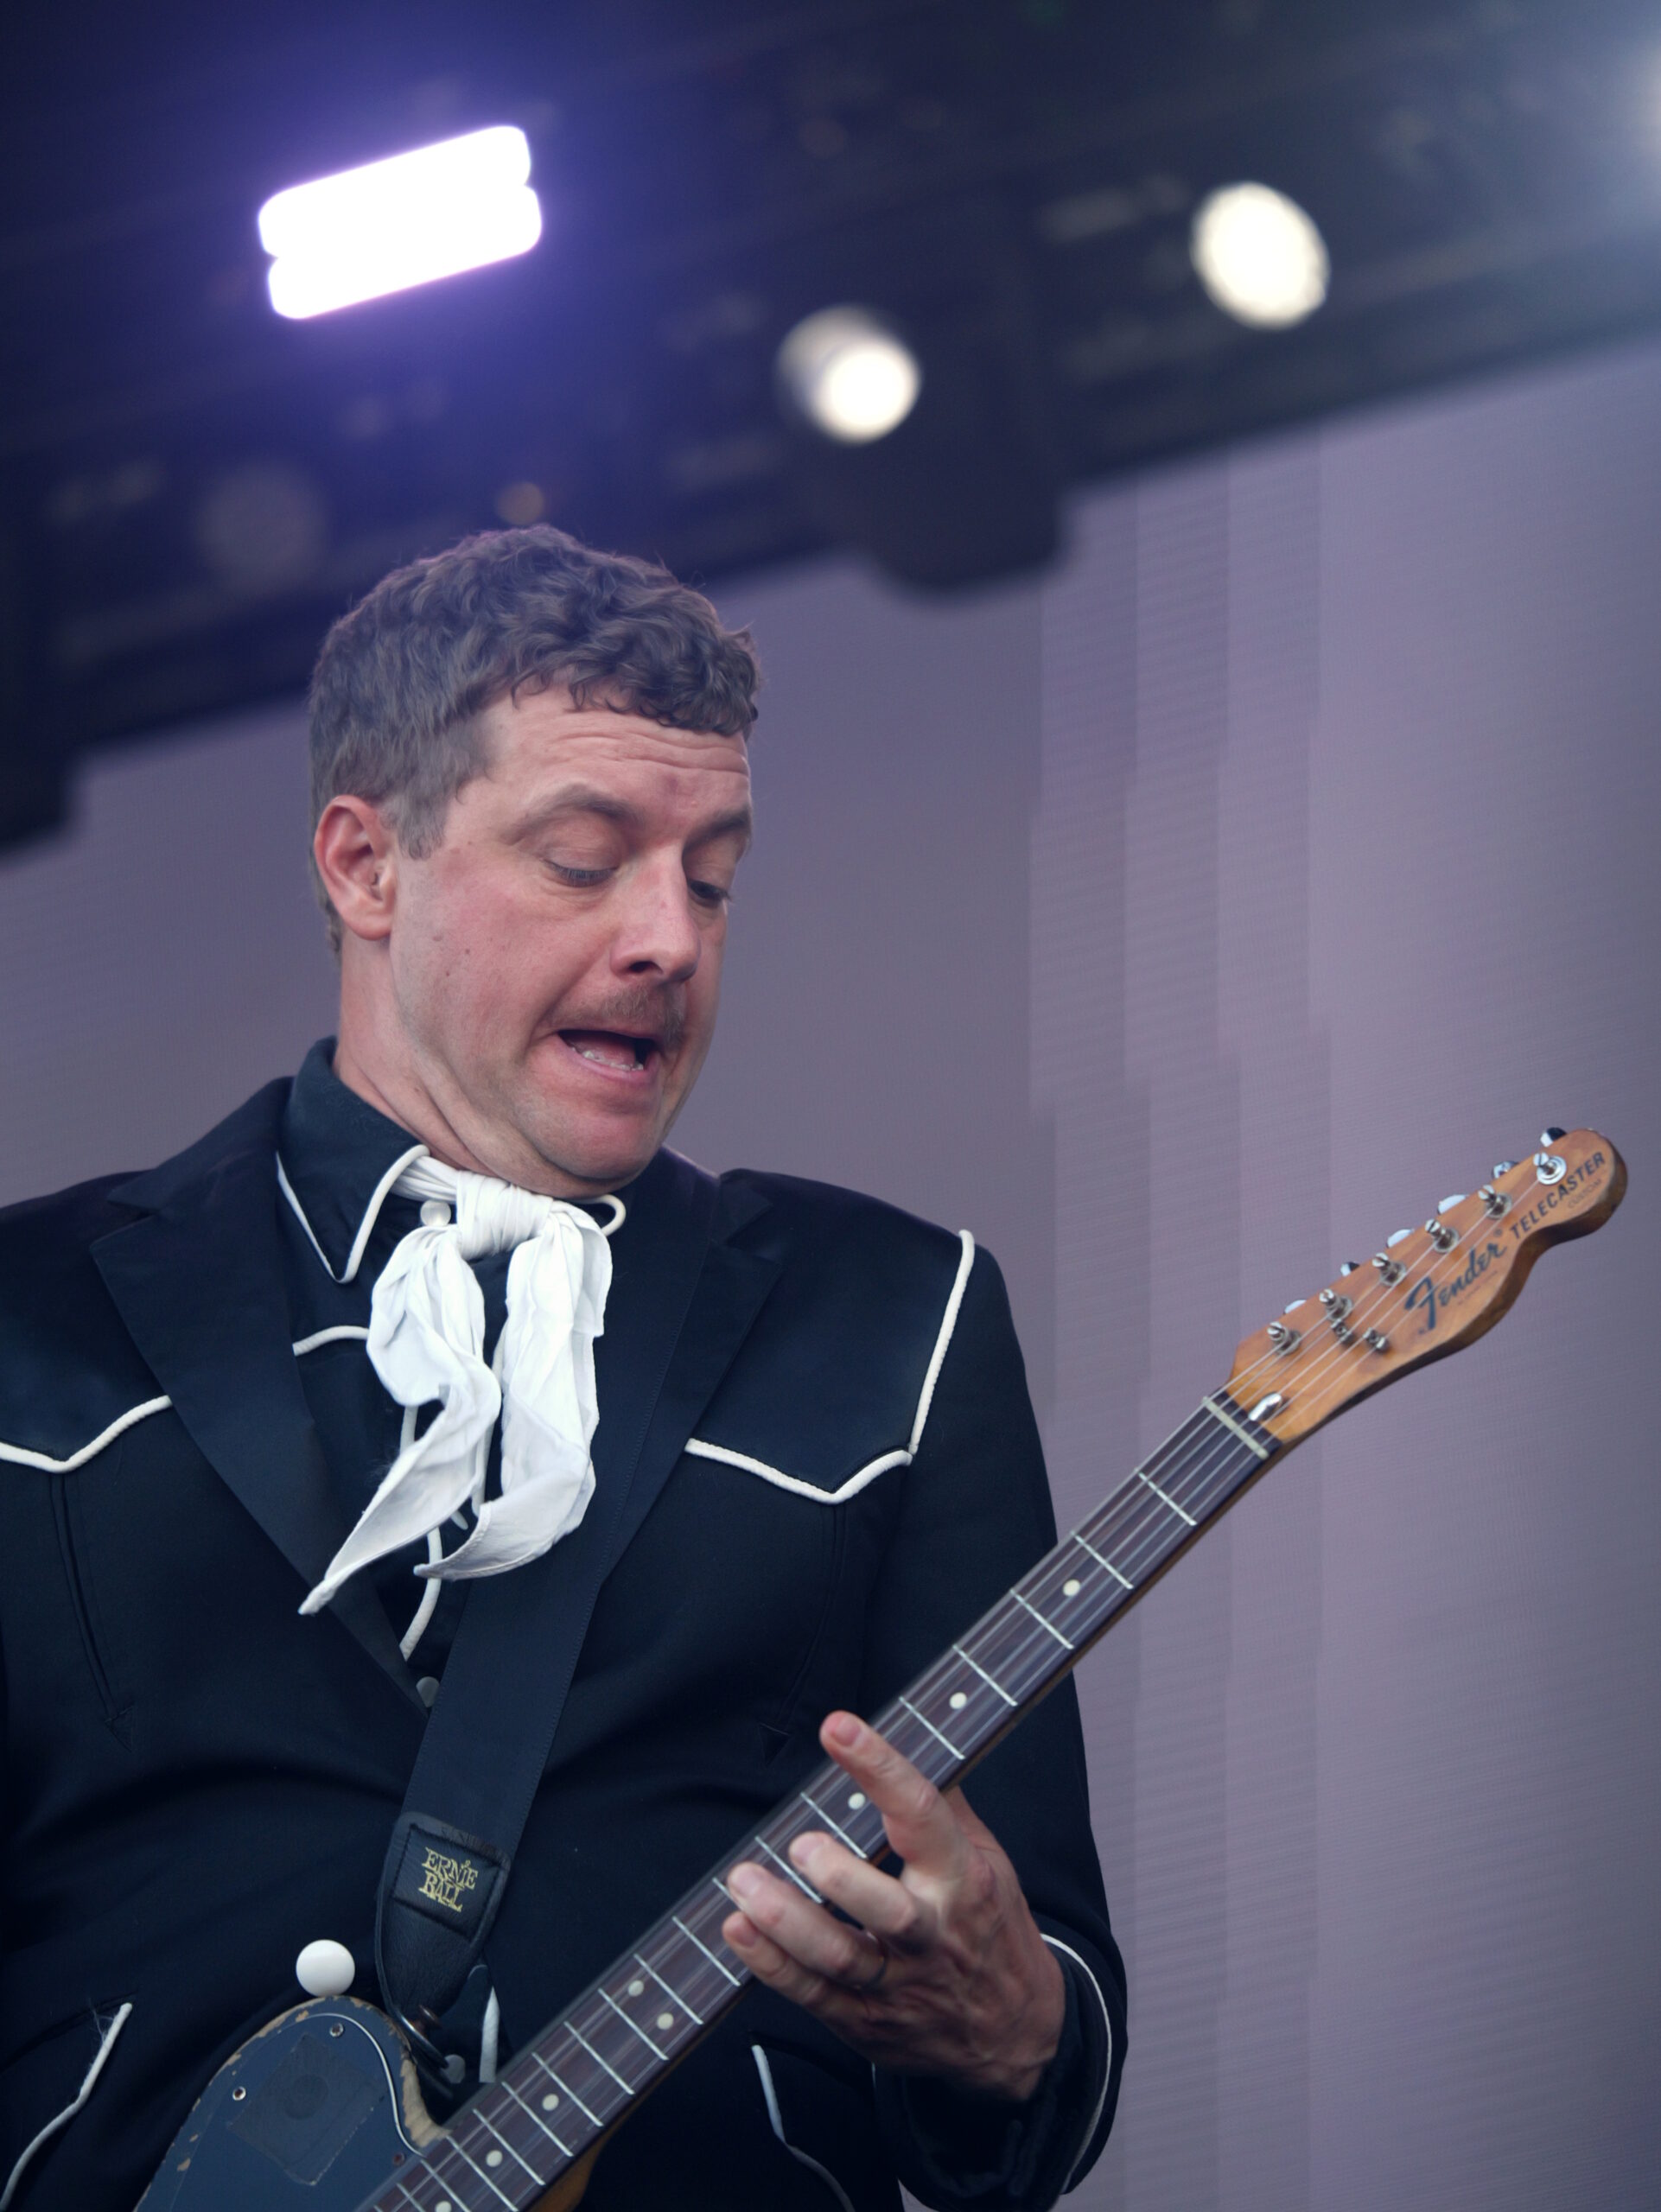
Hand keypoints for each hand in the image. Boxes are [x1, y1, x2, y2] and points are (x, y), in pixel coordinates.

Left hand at [721, 1710, 1065, 2102]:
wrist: (1016, 2031)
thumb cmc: (991, 1928)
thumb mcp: (988, 1860)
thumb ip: (944, 1805)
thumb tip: (911, 1739)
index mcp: (963, 1879)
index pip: (923, 1815)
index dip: (880, 1768)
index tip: (838, 1728)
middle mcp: (932, 1933)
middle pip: (887, 1910)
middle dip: (837, 1877)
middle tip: (798, 1844)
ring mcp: (899, 1984)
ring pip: (841, 1958)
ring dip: (786, 1921)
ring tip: (744, 1882)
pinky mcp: (867, 2022)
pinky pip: (814, 1996)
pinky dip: (770, 1965)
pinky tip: (739, 1930)